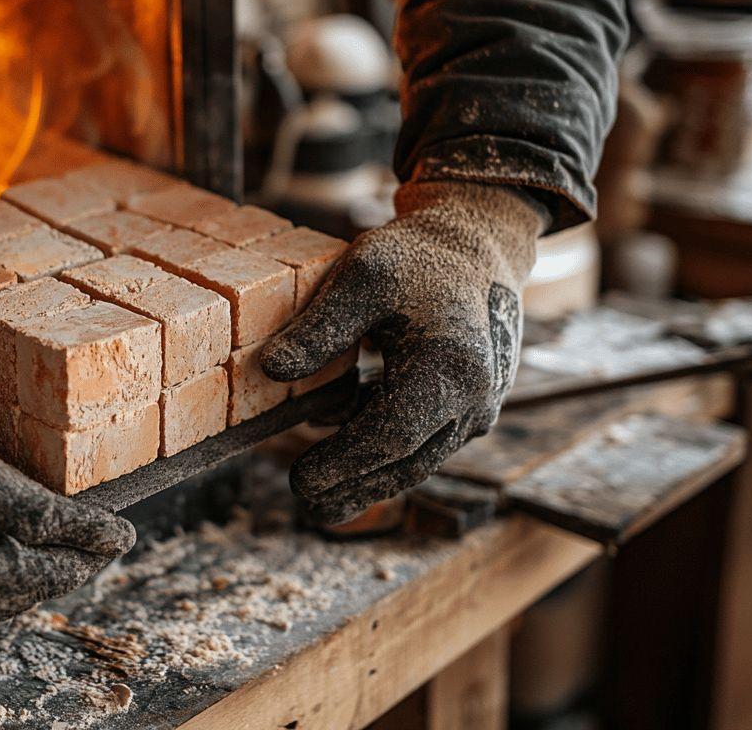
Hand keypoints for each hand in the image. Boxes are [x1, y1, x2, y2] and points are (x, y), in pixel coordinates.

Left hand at [261, 181, 543, 524]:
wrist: (475, 248)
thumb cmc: (414, 258)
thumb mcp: (360, 276)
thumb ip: (318, 326)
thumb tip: (270, 369)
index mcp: (450, 366)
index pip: (390, 436)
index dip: (343, 464)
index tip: (300, 481)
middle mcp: (475, 397)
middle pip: (407, 462)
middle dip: (354, 488)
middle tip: (305, 503)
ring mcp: (480, 407)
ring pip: (419, 460)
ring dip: (371, 483)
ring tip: (322, 504)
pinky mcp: (473, 408)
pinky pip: (427, 443)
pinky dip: (387, 457)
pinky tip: (346, 462)